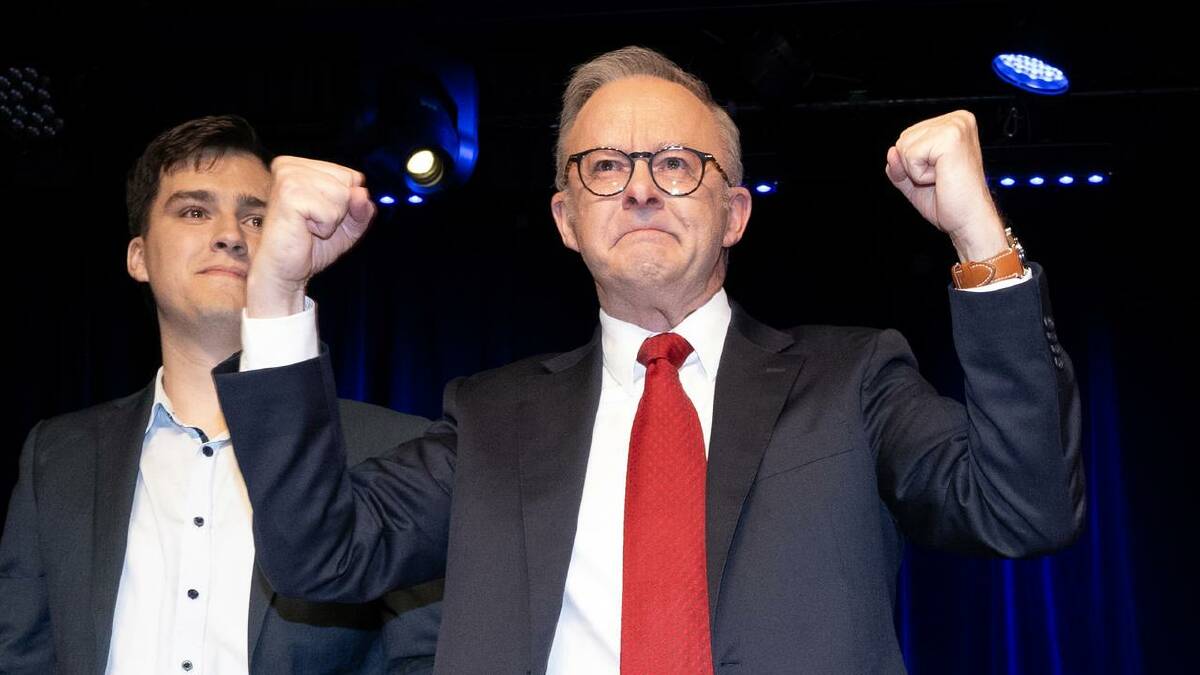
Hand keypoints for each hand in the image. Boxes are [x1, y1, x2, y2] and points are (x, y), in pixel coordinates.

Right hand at [248, 156, 375, 316]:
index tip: (321, 214)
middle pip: (348, 182)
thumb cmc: (311, 245)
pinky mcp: (289, 195)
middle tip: (313, 223)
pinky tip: (304, 230)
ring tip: (308, 226)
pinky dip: (325, 227)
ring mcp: (288, 177)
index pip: (351, 175)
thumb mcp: (348, 225)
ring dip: (331, 219)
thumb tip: (362, 193)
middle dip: (339, 210)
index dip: (346, 203)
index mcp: (300, 165)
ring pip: (342, 194)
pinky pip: (331, 211)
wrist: (284, 270)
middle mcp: (290, 166)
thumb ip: (362, 208)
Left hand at [884, 110, 1007, 261]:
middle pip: (904, 139)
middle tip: (940, 179)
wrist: (970, 220)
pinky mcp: (950, 137)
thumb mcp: (914, 180)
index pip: (908, 136)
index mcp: (954, 124)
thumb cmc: (950, 202)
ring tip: (942, 178)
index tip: (939, 174)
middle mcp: (958, 119)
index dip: (914, 163)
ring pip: (904, 146)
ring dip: (917, 171)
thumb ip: (899, 165)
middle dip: (913, 166)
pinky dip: (919, 174)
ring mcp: (955, 126)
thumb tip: (891, 152)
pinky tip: (941, 178)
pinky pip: (910, 156)